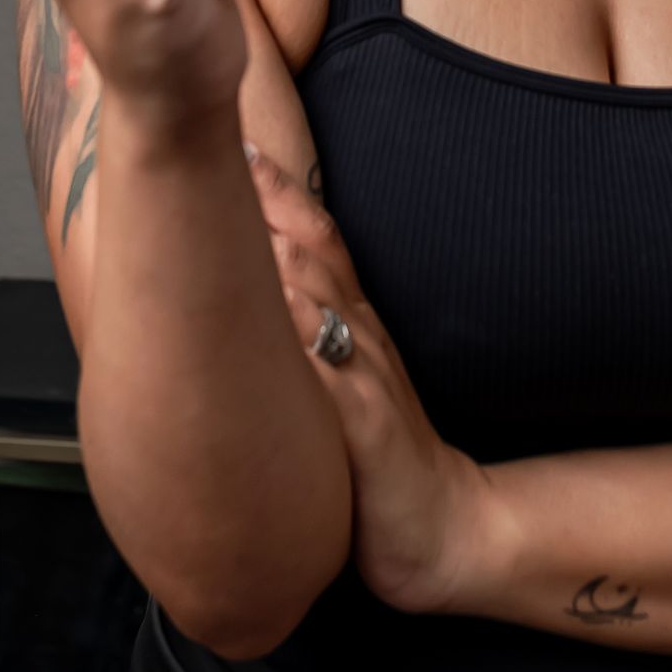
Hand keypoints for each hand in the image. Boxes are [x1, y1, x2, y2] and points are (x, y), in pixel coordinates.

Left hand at [242, 142, 497, 618]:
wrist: (444, 529)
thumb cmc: (381, 459)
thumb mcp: (344, 385)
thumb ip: (308, 339)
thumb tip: (254, 295)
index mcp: (354, 326)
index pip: (318, 239)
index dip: (281, 189)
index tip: (239, 142)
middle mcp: (361, 337)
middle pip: (316, 249)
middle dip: (273, 197)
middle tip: (227, 145)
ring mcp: (366, 377)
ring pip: (321, 298)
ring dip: (280, 249)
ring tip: (236, 205)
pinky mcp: (367, 428)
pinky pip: (333, 376)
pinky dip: (302, 340)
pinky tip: (276, 309)